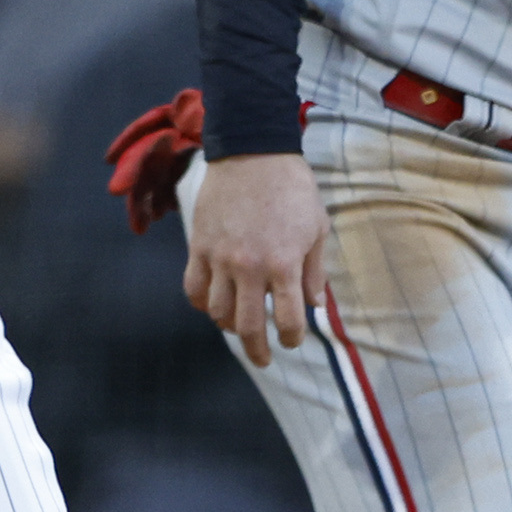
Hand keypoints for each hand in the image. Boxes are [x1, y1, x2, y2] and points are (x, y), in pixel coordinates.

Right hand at [184, 151, 329, 368]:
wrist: (253, 152)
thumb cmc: (293, 188)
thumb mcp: (317, 228)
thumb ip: (314, 270)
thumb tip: (315, 305)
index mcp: (284, 264)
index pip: (288, 319)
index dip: (292, 338)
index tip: (291, 340)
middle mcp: (250, 267)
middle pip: (248, 327)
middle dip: (258, 350)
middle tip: (263, 358)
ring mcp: (221, 258)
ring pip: (218, 312)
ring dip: (229, 326)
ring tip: (238, 327)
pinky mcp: (199, 246)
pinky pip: (194, 288)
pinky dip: (202, 303)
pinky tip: (212, 304)